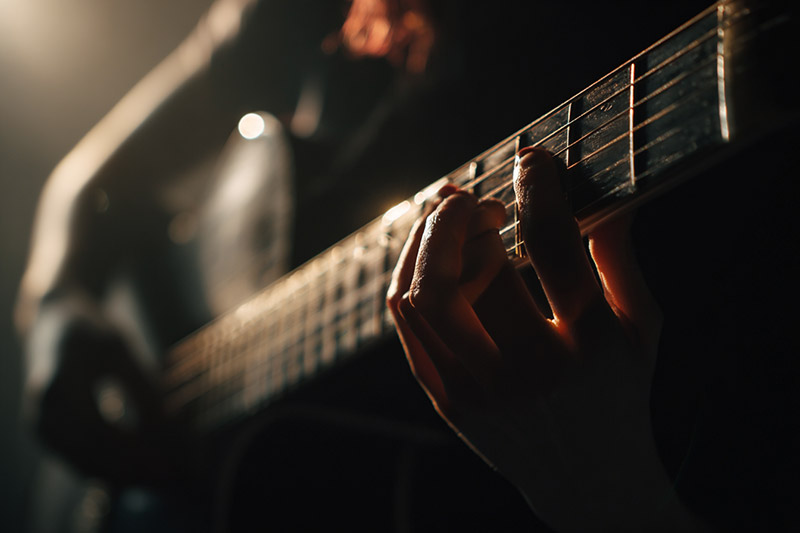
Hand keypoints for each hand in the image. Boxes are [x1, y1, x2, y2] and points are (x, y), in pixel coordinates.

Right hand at [25, 298, 186, 484]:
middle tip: (177, 474)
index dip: (138, 449)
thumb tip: (172, 427)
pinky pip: (84, 464)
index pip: (99, 429)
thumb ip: (143, 388)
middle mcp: (42, 412)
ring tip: (169, 476)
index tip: (173, 457)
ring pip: (89, 467)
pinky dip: (116, 471)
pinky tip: (149, 472)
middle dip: (137, 469)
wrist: (55, 327)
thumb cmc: (94, 335)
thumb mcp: (122, 352)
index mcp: (59, 383)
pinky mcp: (51, 440)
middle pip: (93, 455)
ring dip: (128, 475)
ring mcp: (42, 430)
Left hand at [387, 148, 705, 530]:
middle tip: (481, 203)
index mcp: (592, 345)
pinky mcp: (447, 400)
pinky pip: (406, 322)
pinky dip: (410, 272)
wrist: (588, 481)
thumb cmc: (620, 395)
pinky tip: (432, 253)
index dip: (538, 187)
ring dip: (427, 239)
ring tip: (450, 218)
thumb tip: (596, 190)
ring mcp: (479, 390)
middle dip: (464, 216)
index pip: (554, 245)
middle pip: (467, 272)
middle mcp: (529, 371)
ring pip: (421, 295)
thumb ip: (621, 258)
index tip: (532, 159)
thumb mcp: (643, 328)